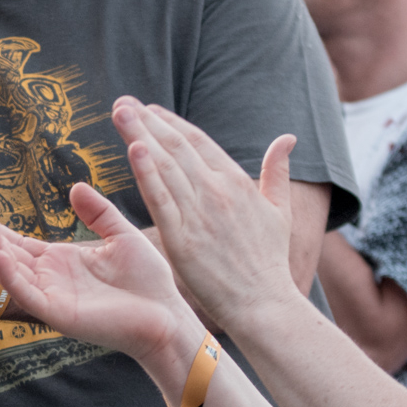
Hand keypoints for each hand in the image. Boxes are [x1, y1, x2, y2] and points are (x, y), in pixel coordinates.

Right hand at [0, 185, 193, 360]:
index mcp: (60, 261)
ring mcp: (51, 297)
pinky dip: (11, 276)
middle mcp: (49, 279)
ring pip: (12, 272)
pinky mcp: (59, 314)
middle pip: (6, 254)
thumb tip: (75, 186)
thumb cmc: (148, 281)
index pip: (17, 242)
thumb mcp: (120, 235)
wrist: (167, 314)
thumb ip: (98, 213)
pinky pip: (28, 294)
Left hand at [111, 96, 298, 331]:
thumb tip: (288, 138)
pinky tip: (132, 149)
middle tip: (122, 102)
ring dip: (139, 135)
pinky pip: (161, 199)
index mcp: (236, 182)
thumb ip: (278, 172)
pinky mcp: (183, 238)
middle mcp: (217, 191)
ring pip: (164, 165)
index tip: (148, 108)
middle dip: (147, 120)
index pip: (198, 141)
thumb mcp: (280, 211)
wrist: (264, 304)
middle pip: (176, 146)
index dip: (171, 122)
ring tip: (119, 112)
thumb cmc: (269, 261)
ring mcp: (199, 213)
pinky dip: (146, 172)